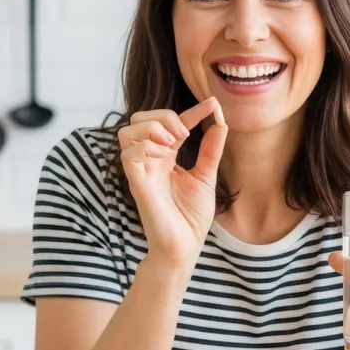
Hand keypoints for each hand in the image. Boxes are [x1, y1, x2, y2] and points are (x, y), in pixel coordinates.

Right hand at [118, 97, 227, 267]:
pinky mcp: (136, 183)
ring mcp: (141, 170)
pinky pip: (128, 153)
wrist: (185, 245)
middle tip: (183, 134)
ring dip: (152, 128)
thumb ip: (210, 150)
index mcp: (165, 156)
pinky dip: (145, 146)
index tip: (213, 104)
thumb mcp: (206, 176)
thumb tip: (221, 123)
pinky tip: (163, 155)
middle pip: (141, 119)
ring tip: (172, 143)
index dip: (192, 111)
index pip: (172, 124)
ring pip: (128, 131)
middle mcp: (149, 160)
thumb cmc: (190, 217)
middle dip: (163, 116)